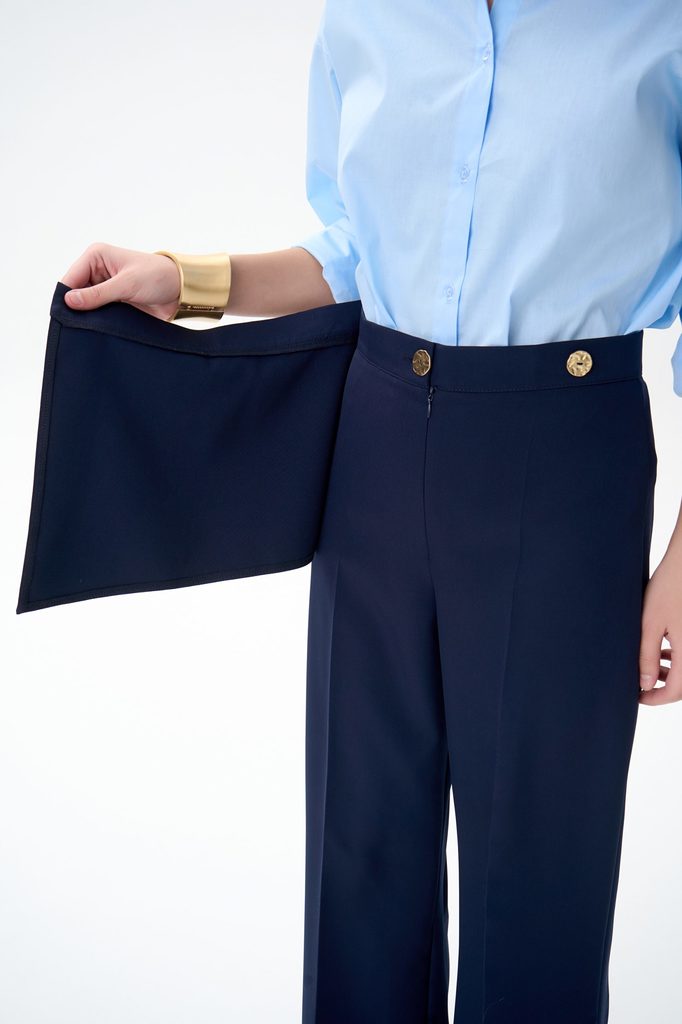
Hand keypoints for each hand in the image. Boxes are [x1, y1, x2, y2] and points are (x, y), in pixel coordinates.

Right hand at [60, 242, 180, 320]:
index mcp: (96, 256)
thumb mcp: (126, 285)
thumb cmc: (158, 277)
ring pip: (85, 304)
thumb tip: (69, 301)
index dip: (66, 298)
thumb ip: (97, 294)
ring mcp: (104, 286)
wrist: (182, 291)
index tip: (65, 317)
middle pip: (75, 292)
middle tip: (77, 327)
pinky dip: (97, 320)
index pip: (70, 278)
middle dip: (76, 308)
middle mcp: (97, 269)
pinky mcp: (113, 300)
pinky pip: (97, 312)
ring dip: (87, 316)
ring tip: (89, 329)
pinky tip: (99, 329)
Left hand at [639, 552, 679, 704]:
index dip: (654, 698)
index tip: (637, 696)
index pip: (676, 691)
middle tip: (640, 682)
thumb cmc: (669, 587)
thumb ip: (646, 655)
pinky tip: (664, 649)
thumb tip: (644, 683)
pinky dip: (678, 658)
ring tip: (650, 663)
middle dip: (663, 687)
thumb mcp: (650, 623)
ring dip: (671, 673)